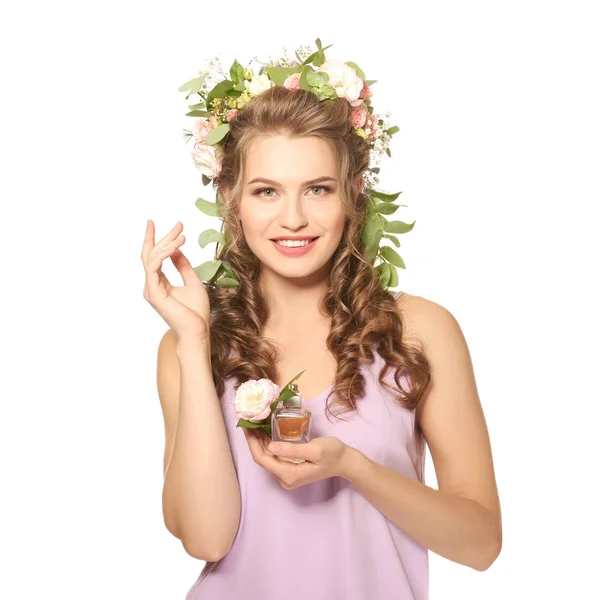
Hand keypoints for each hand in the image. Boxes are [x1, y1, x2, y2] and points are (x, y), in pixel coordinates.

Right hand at [141, 220, 210, 340]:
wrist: (198, 331)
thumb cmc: (196, 311)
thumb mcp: (193, 282)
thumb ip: (183, 266)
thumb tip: (176, 249)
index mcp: (159, 283)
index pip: (155, 257)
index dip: (159, 239)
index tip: (171, 225)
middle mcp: (151, 285)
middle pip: (152, 254)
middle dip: (164, 236)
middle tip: (179, 224)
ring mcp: (151, 289)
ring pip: (152, 258)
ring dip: (167, 243)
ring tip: (182, 235)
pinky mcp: (154, 293)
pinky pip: (154, 267)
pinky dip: (163, 254)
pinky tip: (175, 247)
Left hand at [242, 428, 347, 489]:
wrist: (345, 461)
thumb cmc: (332, 454)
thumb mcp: (314, 450)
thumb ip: (292, 450)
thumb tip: (271, 446)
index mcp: (289, 474)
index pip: (262, 459)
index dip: (252, 443)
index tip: (246, 426)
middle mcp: (285, 478)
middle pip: (263, 458)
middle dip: (253, 440)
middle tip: (248, 420)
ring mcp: (287, 475)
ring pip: (267, 457)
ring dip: (259, 441)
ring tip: (254, 423)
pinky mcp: (290, 469)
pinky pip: (274, 456)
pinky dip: (268, 443)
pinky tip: (265, 431)